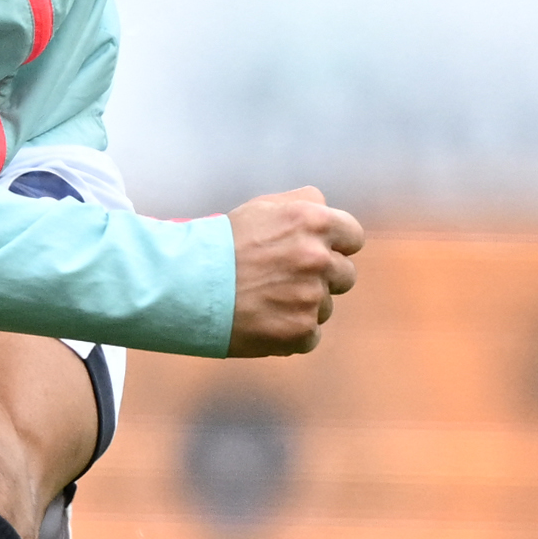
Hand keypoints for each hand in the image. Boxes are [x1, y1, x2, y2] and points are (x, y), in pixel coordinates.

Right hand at [227, 187, 361, 355]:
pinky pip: (310, 335)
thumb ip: (303, 203)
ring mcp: (311, 297)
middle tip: (284, 279)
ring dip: (303, 306)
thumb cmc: (220, 244)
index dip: (335, 245)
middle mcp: (319, 258)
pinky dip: (290, 332)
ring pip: (325, 307)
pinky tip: (263, 320)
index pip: (353, 237)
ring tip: (265, 300)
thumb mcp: (262, 208)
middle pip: (345, 275)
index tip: (316, 253)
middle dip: (321, 278)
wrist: (185, 285)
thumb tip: (327, 207)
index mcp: (314, 222)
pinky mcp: (300, 331)